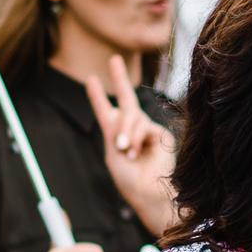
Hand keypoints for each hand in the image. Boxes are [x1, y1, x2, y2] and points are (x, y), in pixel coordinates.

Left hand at [84, 54, 177, 235]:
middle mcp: (131, 130)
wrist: (149, 193)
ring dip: (126, 132)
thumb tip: (125, 113)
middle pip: (126, 99)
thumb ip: (115, 130)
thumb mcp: (113, 154)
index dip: (97, 96)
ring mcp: (147, 130)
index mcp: (116, 137)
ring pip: (133, 115)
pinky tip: (136, 152)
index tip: (92, 80)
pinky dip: (136, 137)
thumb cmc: (129, 181)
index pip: (105, 111)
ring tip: (126, 151)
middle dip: (119, 78)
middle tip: (114, 59)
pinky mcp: (160, 134)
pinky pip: (145, 125)